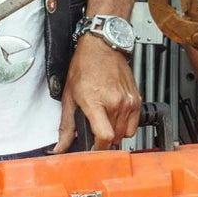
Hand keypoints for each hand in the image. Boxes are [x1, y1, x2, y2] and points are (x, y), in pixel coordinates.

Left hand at [55, 37, 140, 151]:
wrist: (102, 47)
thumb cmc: (85, 66)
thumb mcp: (69, 97)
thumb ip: (66, 126)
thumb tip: (61, 147)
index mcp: (96, 102)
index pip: (104, 137)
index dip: (98, 148)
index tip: (92, 149)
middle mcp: (116, 102)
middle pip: (114, 138)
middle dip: (103, 140)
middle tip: (94, 132)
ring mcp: (129, 101)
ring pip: (125, 133)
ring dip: (114, 133)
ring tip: (104, 122)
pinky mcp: (137, 99)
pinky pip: (134, 124)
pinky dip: (125, 126)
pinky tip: (115, 116)